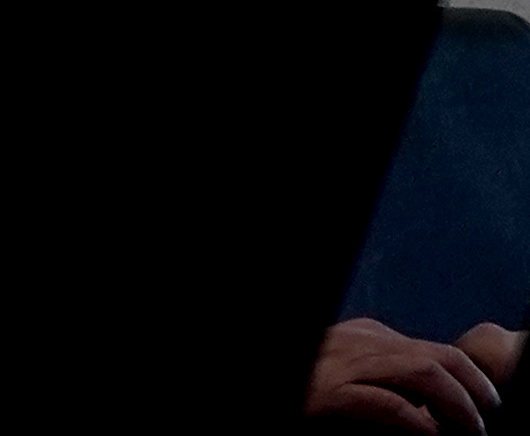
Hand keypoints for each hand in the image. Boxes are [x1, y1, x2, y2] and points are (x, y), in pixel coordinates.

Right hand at [310, 320, 523, 429]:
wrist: (272, 388)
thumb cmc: (304, 393)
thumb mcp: (342, 379)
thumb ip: (376, 381)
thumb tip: (429, 411)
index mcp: (358, 337)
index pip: (429, 348)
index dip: (467, 377)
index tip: (484, 406)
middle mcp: (353, 342)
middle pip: (436, 355)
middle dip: (475, 388)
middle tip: (490, 417)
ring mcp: (340, 365)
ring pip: (422, 371)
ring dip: (459, 404)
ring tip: (472, 430)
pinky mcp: (328, 393)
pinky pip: (387, 403)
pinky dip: (418, 421)